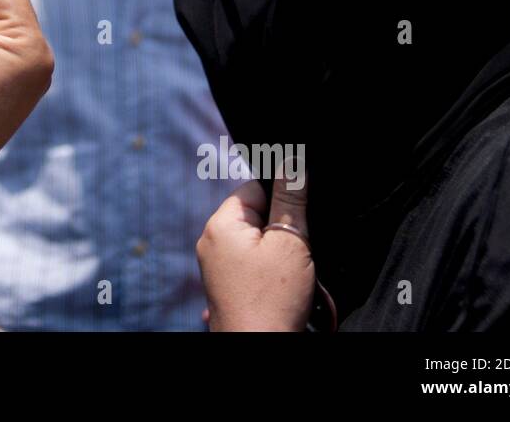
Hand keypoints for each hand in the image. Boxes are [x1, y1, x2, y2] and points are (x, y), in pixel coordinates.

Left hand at [196, 175, 314, 330]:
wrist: (259, 348)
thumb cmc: (273, 298)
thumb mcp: (290, 242)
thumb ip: (290, 200)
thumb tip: (292, 161)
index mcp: (219, 224)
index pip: (253, 188)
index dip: (281, 198)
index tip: (299, 217)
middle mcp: (210, 241)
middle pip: (254, 215)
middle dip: (280, 227)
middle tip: (297, 248)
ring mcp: (216, 266)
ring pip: (255, 240)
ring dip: (277, 250)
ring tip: (290, 271)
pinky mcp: (226, 286)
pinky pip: (251, 263)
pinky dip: (269, 268)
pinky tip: (283, 284)